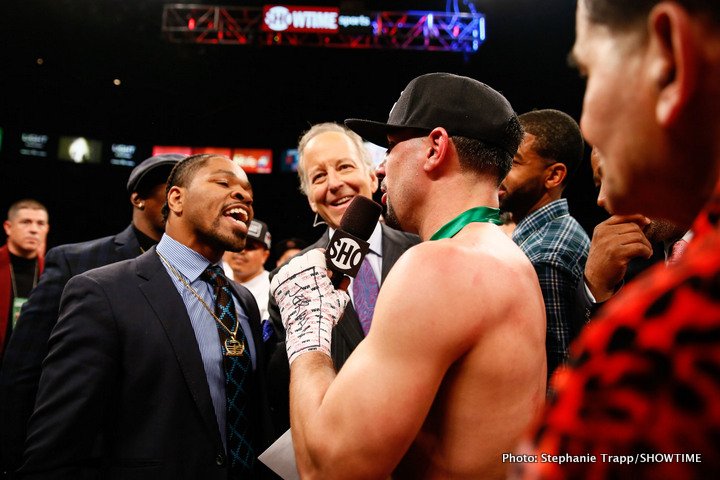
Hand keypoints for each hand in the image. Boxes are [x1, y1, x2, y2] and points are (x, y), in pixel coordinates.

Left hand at [270, 249, 348, 364]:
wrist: (307, 328)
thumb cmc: (326, 311)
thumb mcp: (339, 297)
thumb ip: (342, 285)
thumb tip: (345, 280)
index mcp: (315, 265)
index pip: (317, 253)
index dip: (323, 256)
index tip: (326, 260)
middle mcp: (298, 267)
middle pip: (303, 259)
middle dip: (310, 265)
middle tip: (317, 273)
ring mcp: (285, 276)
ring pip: (291, 267)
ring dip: (298, 271)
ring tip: (305, 281)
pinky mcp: (277, 287)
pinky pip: (281, 278)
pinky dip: (287, 281)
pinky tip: (295, 288)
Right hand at [585, 214, 652, 301]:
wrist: (596, 279)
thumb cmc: (605, 260)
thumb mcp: (606, 241)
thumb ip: (620, 230)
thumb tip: (643, 220)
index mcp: (601, 228)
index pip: (623, 215)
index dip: (637, 217)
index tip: (647, 222)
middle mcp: (604, 233)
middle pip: (633, 227)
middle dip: (643, 236)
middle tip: (645, 246)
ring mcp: (610, 243)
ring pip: (638, 237)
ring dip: (646, 245)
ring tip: (646, 252)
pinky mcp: (617, 254)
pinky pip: (640, 247)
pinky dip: (646, 252)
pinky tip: (645, 256)